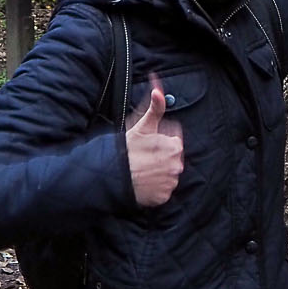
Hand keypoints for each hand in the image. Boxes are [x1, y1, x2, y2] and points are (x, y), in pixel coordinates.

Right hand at [125, 74, 183, 207]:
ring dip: (157, 171)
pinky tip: (142, 181)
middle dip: (160, 156)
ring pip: (167, 174)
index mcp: (174, 147)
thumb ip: (155, 109)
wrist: (111, 176)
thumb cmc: (126, 149)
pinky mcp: (163, 197)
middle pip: (171, 158)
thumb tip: (158, 91)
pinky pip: (162, 190)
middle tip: (142, 156)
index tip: (147, 143)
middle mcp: (176, 166)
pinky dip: (154, 187)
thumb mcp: (141, 126)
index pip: (174, 141)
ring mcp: (170, 183)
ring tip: (141, 169)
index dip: (159, 140)